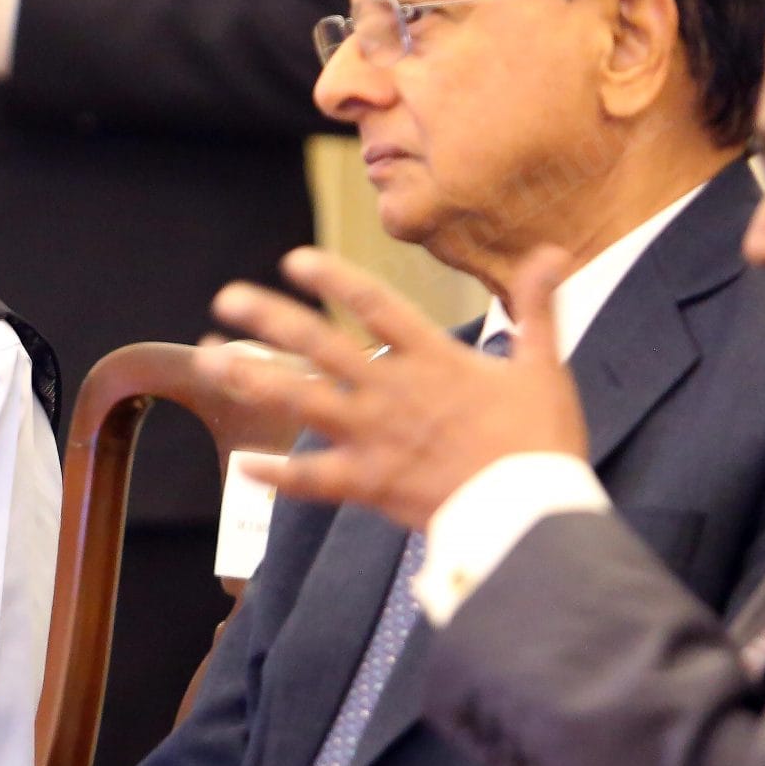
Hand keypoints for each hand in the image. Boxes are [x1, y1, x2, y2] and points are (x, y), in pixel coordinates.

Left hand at [196, 246, 589, 528]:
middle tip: (227, 297)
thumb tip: (553, 251)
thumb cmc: (542, 442)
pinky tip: (241, 465)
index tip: (295, 260)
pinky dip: (276, 475)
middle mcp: (393, 391)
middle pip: (320, 345)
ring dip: (253, 379)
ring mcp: (375, 437)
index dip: (334, 279)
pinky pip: (312, 479)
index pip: (375, 304)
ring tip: (211, 361)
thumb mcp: (545, 367)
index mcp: (433, 359)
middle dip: (270, 318)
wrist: (530, 515)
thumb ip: (538, 307)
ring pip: (302, 400)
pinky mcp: (369, 484)